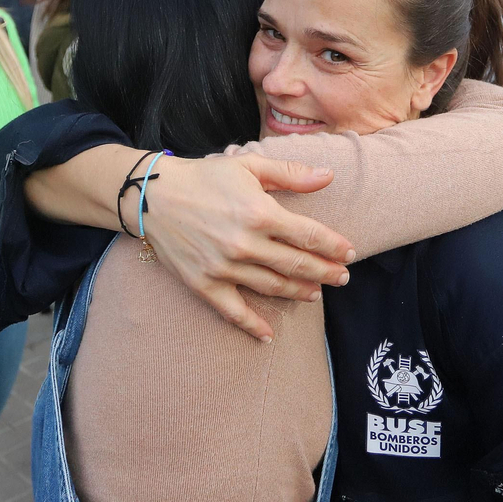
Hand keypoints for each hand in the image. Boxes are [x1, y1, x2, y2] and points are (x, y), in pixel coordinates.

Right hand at [141, 153, 354, 341]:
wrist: (152, 196)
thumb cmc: (204, 177)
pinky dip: (253, 325)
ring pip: (272, 287)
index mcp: (260, 213)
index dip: (333, 246)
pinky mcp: (204, 284)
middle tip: (343, 278)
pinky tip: (268, 335)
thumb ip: (291, 174)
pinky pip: (233, 311)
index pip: (309, 235)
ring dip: (299, 292)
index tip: (350, 253)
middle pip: (296, 264)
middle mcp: (245, 244)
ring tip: (316, 294)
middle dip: (325, 272)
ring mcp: (224, 267)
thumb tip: (329, 176)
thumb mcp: (249, 166)